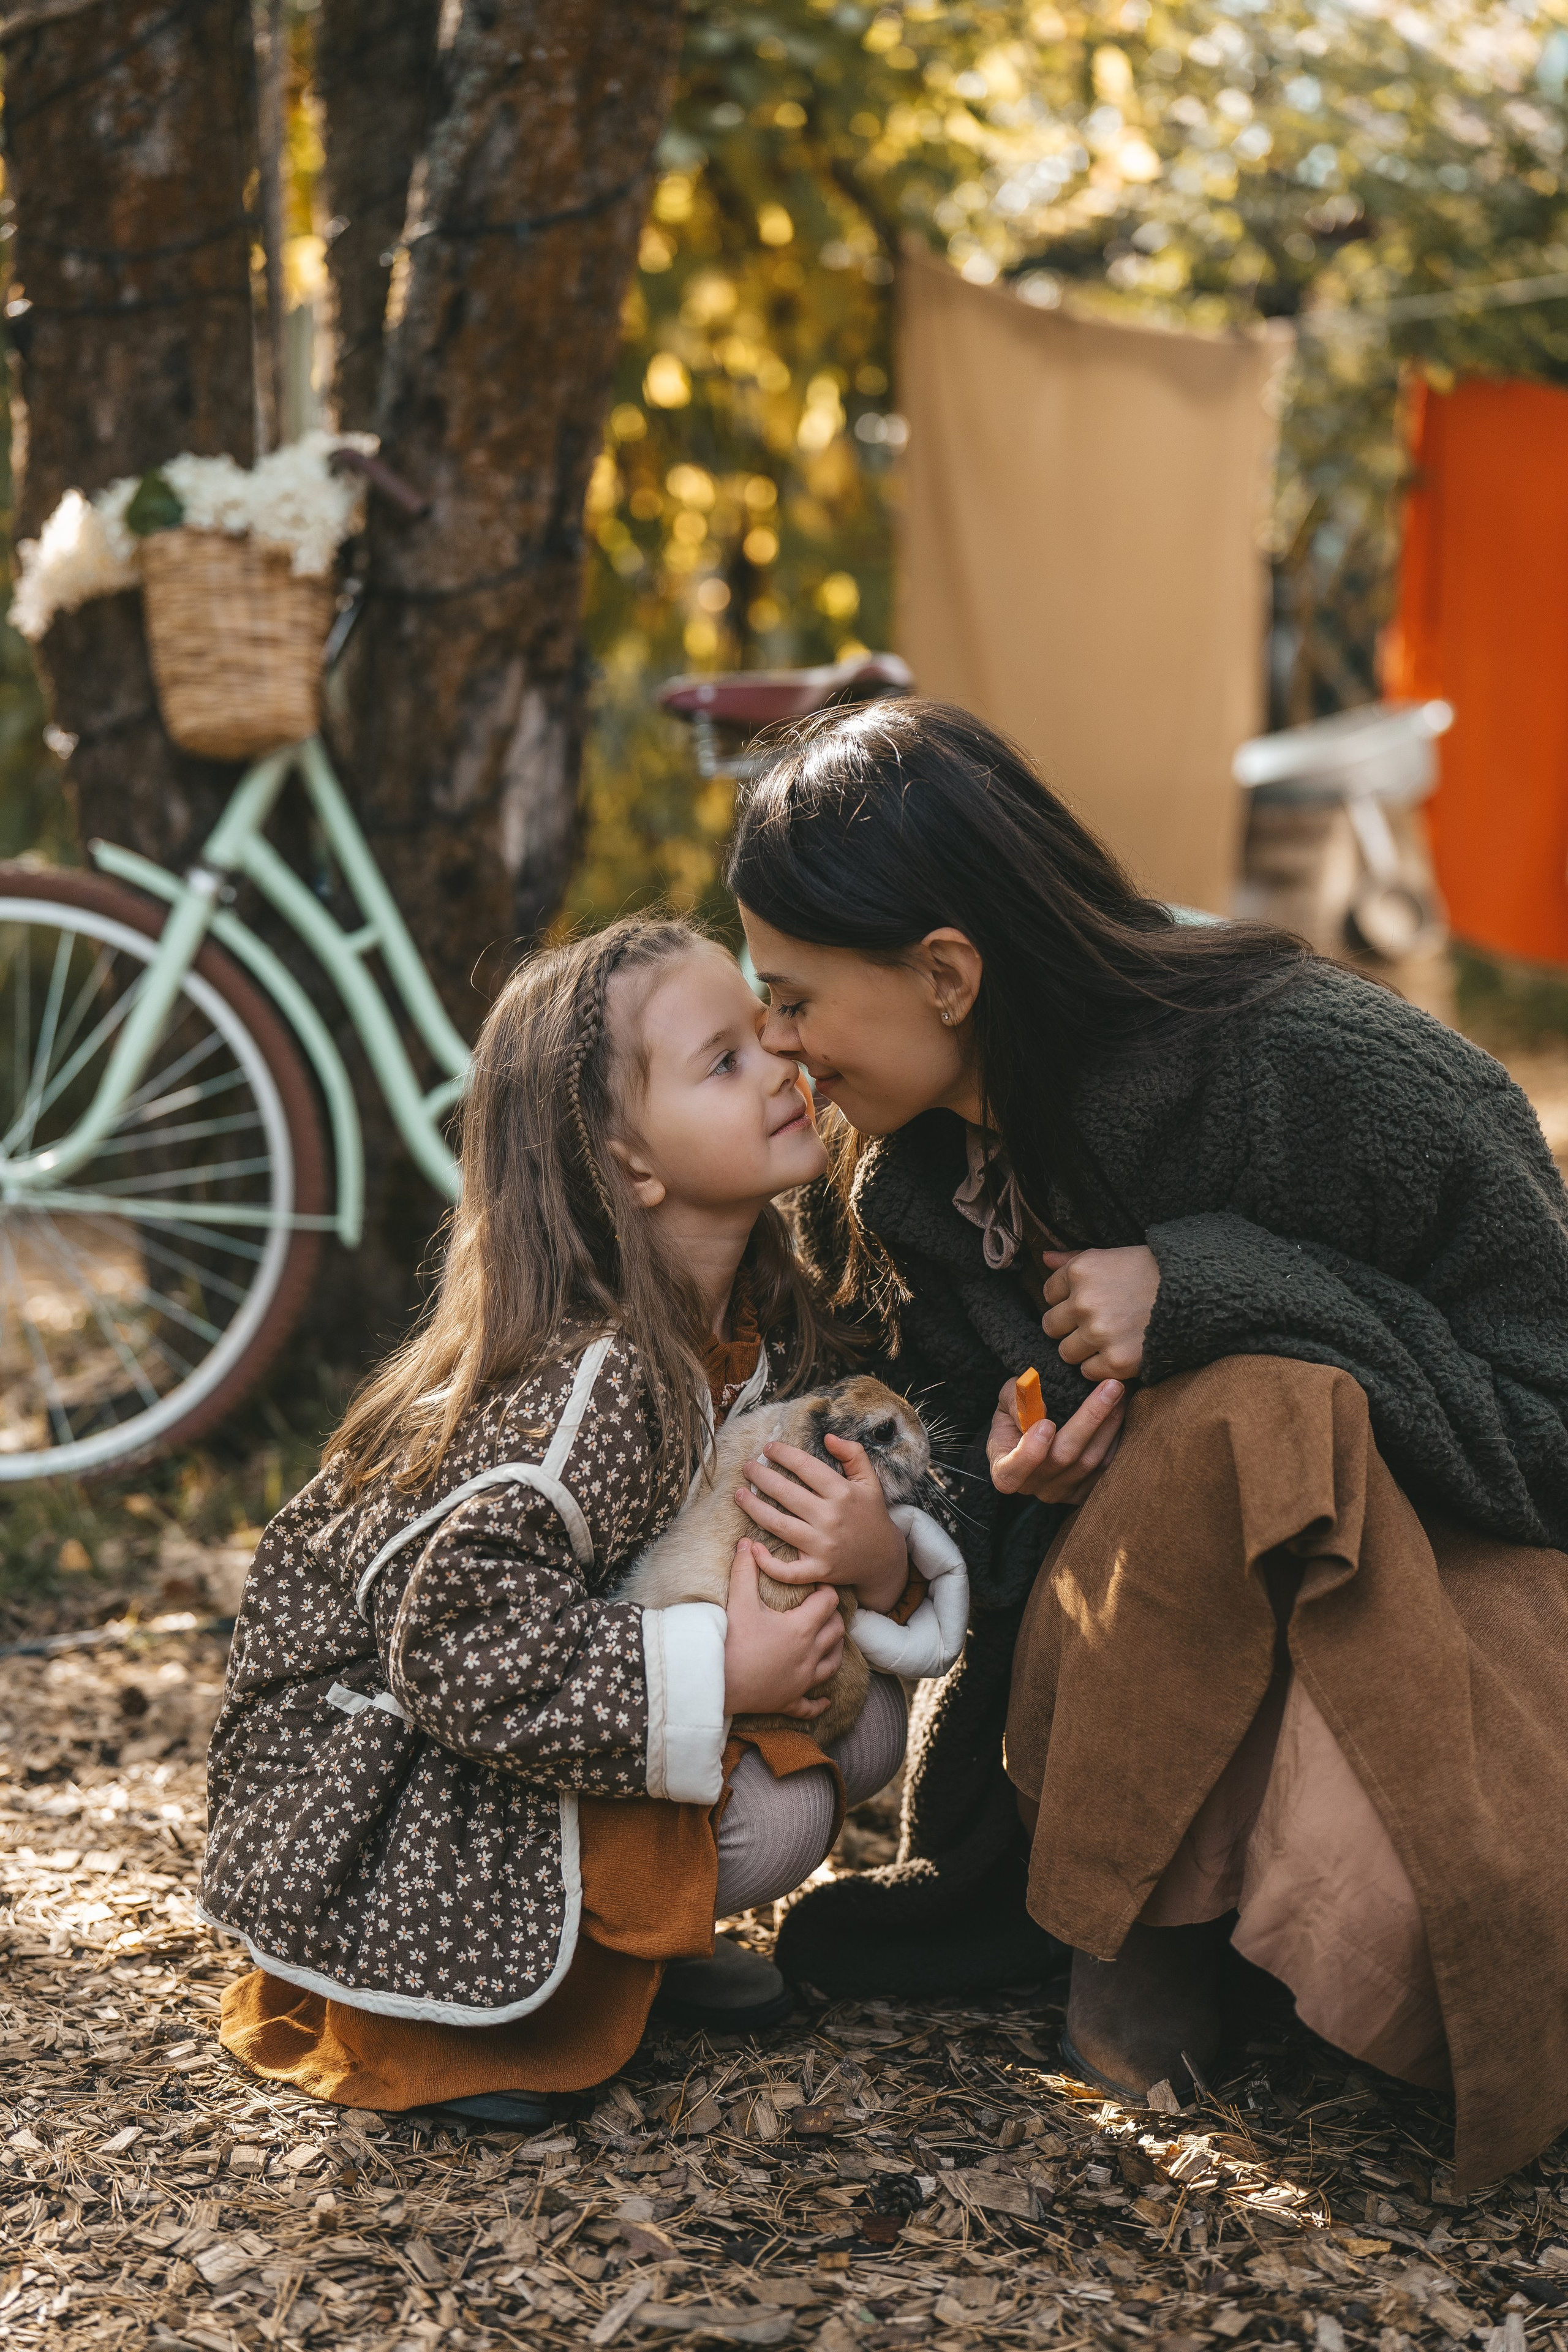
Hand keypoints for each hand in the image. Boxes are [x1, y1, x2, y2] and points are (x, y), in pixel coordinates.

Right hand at [723, 1541, 845, 1718]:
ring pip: (833, 1664)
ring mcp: (801, 1682)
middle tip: (821, 1608)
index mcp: (801, 1629)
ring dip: (834, 1650)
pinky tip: (824, 1700)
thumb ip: (745, 1570)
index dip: (826, 1590)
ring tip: (830, 1641)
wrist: (714, 1683)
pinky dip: (820, 1702)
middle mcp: (809, 1655)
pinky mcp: (789, 1702)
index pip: (828, 1603)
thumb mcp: (739, 1602)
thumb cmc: (729, 1642)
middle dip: (833, 1617)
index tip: (817, 1584)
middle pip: (836, 1632)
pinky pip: (810, 1706)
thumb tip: (747, 1543)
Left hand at [733, 1432, 909, 1612]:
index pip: (806, 1467)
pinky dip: (767, 1563)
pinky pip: (787, 1570)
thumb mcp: (869, 1481)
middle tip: (747, 1467)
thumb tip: (828, 1436)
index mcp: (842, 1493)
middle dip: (761, 1477)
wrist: (883, 1559)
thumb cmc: (871, 1515)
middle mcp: (830, 1518)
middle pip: (786, 1494)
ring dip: (753, 1508)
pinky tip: (752, 1546)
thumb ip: (853, 1454)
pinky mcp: (818, 1570)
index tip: (768, 1447)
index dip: (784, 1454)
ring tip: (739, 1494)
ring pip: (778, 1526)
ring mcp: (823, 1547)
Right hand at [987, 1376, 1124, 1505]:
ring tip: (1121, 1393)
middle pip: (1063, 1459)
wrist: (1032, 1433)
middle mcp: (1032, 1487)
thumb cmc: (1018, 1413)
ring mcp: (1059, 1493)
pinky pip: (1105, 1468)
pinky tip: (1122, 1413)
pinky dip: (1116, 1440)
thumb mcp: (1008, 1399)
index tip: (1046, 1424)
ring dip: (1110, 1424)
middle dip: (1090, 1419)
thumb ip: (1017, 1400)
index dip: (1029, 1452)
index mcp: (1004, 1469)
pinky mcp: (1083, 1492)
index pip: (1011, 1472)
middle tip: (1111, 1387)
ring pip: (1090, 1462)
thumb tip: (1041, 1409)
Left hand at [1040, 1245, 1159, 1381]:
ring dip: (1084, 1349)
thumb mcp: (1112, 1256)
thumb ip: (1074, 1260)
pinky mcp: (1115, 1360)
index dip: (1067, 1300)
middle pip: (1051, 1326)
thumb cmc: (1152, 1272)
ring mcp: (1098, 1333)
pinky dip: (1102, 1367)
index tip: (1088, 1302)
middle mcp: (1084, 1302)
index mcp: (1080, 1271)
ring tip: (1109, 1338)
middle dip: (1069, 1327)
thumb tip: (1045, 1258)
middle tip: (1095, 1324)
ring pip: (1067, 1353)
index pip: (1049, 1294)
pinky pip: (1088, 1372)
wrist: (1197, 1293)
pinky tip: (1120, 1351)